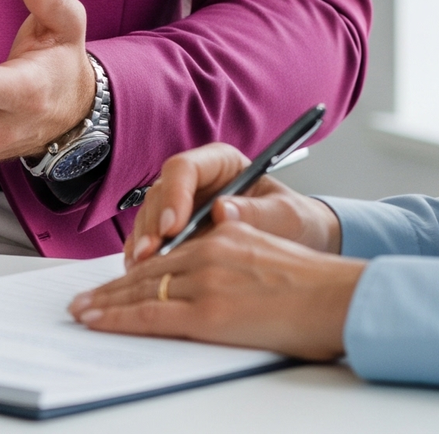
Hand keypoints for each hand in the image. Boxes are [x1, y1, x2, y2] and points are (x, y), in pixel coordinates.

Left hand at [69, 216, 364, 358]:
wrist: (337, 299)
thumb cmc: (311, 286)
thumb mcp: (265, 250)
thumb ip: (232, 250)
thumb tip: (206, 259)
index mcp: (224, 233)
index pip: (168, 251)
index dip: (135, 268)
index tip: (113, 281)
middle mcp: (210, 250)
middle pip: (149, 270)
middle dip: (112, 288)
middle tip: (83, 300)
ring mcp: (207, 281)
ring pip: (142, 290)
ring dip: (107, 303)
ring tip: (83, 313)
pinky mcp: (209, 313)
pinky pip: (152, 315)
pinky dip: (119, 318)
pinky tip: (99, 322)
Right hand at [123, 143, 342, 262]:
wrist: (297, 243)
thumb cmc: (293, 221)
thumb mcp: (285, 215)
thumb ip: (257, 212)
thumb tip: (223, 210)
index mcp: (220, 163)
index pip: (185, 168)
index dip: (174, 194)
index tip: (174, 224)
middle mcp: (196, 181)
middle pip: (160, 193)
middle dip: (153, 224)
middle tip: (151, 253)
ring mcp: (182, 206)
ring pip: (150, 218)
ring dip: (143, 242)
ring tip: (141, 268)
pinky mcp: (175, 234)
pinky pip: (151, 241)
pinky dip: (144, 258)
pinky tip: (142, 276)